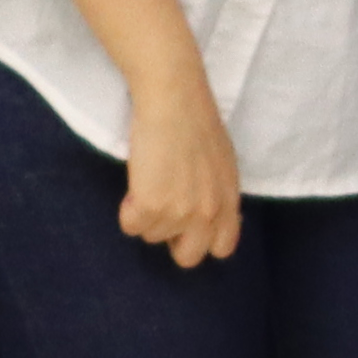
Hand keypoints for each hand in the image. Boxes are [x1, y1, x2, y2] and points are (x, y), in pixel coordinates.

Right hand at [115, 77, 244, 265]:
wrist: (174, 101)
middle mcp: (209, 212)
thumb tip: (205, 218)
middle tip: (161, 209)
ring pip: (152, 236)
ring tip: (152, 177)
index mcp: (229, 201)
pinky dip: (127, 209)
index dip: (201, 240)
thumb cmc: (195, 123)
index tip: (186, 224)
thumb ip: (216, 194)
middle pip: (188, 257)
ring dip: (147, 213)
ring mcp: (181, 213)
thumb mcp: (221, 164)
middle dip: (170, 238)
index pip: (222, 248)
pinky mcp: (151, 207)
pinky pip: (131, 226)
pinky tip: (138, 182)